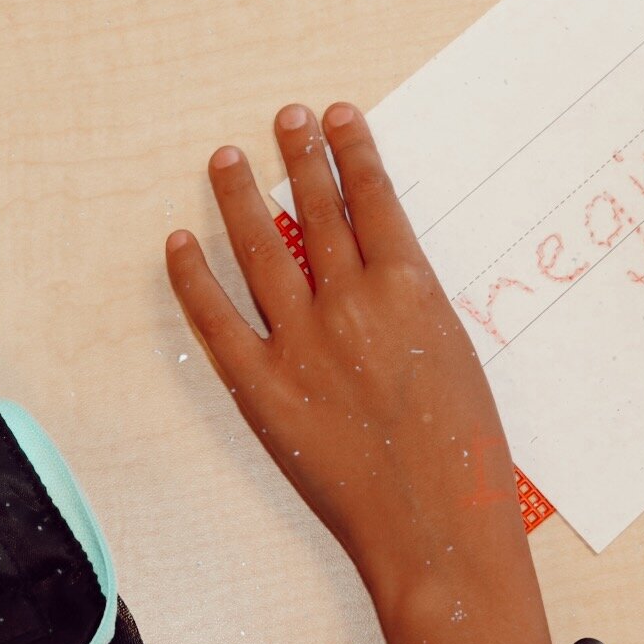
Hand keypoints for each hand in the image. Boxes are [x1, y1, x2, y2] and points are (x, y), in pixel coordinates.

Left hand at [164, 101, 551, 643]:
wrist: (435, 526)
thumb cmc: (464, 453)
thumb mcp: (457, 355)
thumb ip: (413, 309)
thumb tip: (379, 277)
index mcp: (408, 288)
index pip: (372, 199)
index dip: (352, 152)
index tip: (338, 117)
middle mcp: (349, 301)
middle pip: (316, 210)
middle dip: (300, 157)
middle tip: (285, 117)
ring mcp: (299, 342)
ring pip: (261, 250)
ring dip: (240, 199)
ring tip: (227, 159)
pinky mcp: (262, 388)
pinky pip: (216, 320)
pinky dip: (193, 279)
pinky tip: (179, 243)